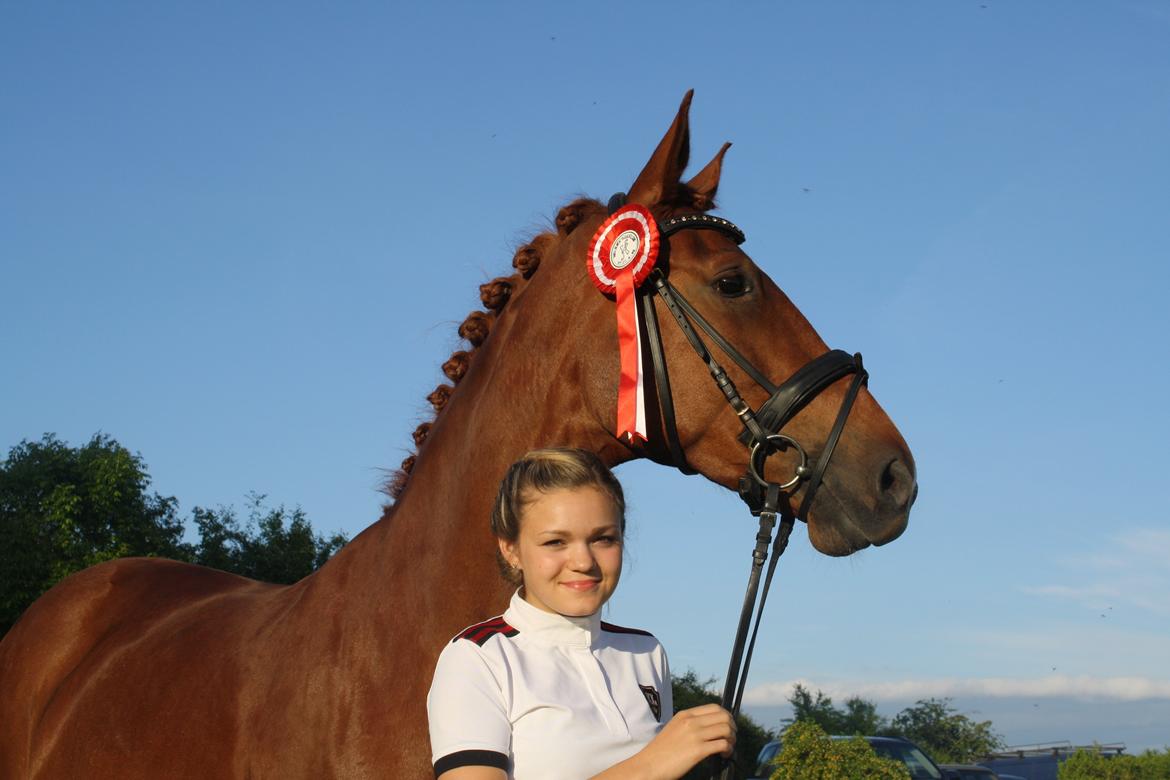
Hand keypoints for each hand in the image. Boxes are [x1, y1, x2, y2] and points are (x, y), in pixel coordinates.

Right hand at [592, 703, 735, 779]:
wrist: (648, 766)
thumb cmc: (660, 752)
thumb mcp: (673, 729)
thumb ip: (689, 725)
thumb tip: (709, 728)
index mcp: (685, 715)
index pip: (715, 707)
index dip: (726, 716)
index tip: (728, 726)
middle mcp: (691, 722)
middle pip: (724, 717)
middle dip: (732, 727)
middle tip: (731, 738)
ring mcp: (695, 735)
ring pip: (726, 729)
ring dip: (732, 739)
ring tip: (728, 748)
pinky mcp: (698, 750)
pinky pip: (723, 745)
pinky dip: (728, 750)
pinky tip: (724, 756)